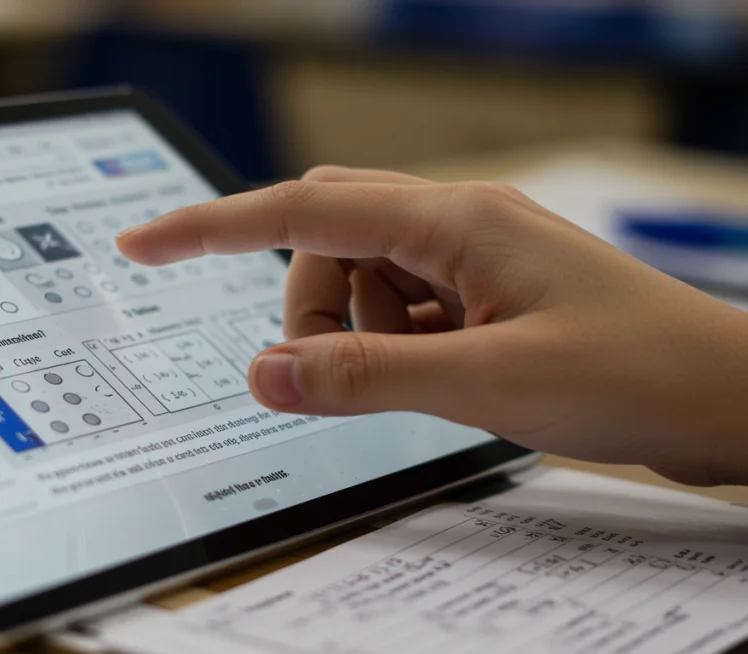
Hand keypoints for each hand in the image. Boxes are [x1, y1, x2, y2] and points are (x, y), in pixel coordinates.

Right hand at [118, 167, 747, 486]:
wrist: (724, 398)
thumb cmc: (633, 373)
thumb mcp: (485, 384)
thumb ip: (365, 376)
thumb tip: (262, 374)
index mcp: (453, 220)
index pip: (301, 209)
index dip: (209, 227)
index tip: (142, 241)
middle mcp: (457, 222)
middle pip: (327, 236)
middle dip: (304, 304)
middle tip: (328, 371)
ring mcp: (473, 256)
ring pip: (361, 276)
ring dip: (355, 332)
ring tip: (421, 380)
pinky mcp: (485, 293)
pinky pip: (402, 304)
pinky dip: (393, 342)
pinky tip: (446, 374)